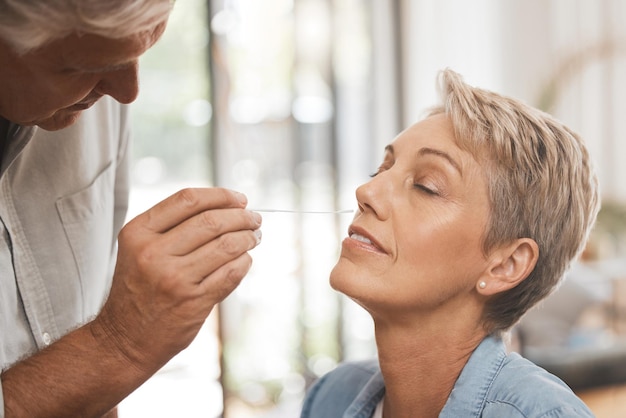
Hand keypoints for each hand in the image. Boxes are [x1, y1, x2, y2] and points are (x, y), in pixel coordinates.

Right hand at [93, 188, 261, 370]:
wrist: (124, 340)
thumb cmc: (138, 289)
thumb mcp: (138, 249)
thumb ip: (171, 227)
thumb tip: (224, 206)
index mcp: (138, 233)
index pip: (187, 200)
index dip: (220, 195)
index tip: (240, 199)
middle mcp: (153, 253)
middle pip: (211, 221)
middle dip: (241, 216)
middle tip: (254, 219)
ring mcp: (174, 279)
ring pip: (226, 245)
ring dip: (248, 238)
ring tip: (254, 237)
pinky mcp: (193, 302)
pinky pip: (231, 273)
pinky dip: (244, 262)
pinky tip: (245, 259)